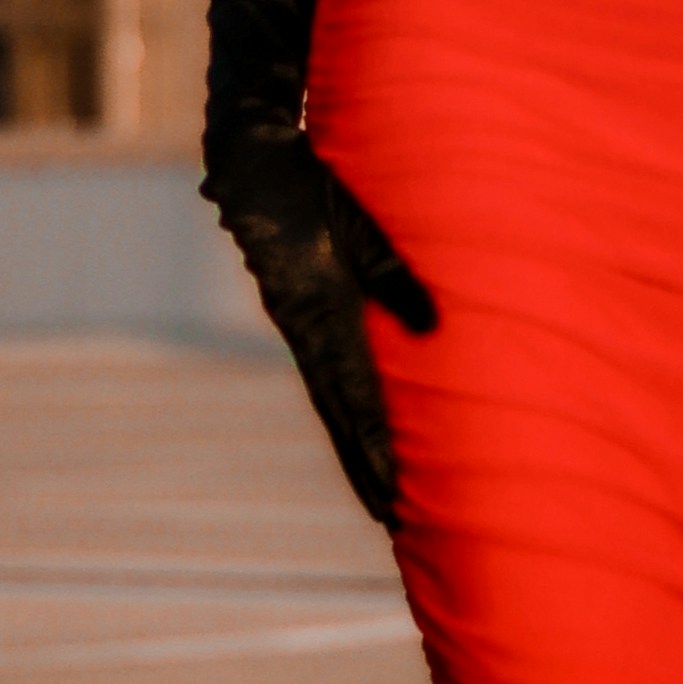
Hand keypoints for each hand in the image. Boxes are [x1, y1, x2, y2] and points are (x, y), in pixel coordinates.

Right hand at [208, 127, 437, 526]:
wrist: (248, 162)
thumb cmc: (310, 185)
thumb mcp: (358, 224)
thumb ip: (394, 275)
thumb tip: (433, 330)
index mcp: (320, 313)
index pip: (353, 397)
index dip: (376, 447)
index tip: (395, 494)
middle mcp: (304, 329)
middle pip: (340, 413)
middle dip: (366, 467)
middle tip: (391, 521)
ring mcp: (297, 323)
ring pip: (331, 398)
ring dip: (355, 444)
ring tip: (379, 490)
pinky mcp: (298, 311)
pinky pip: (325, 371)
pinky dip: (345, 407)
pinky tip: (359, 425)